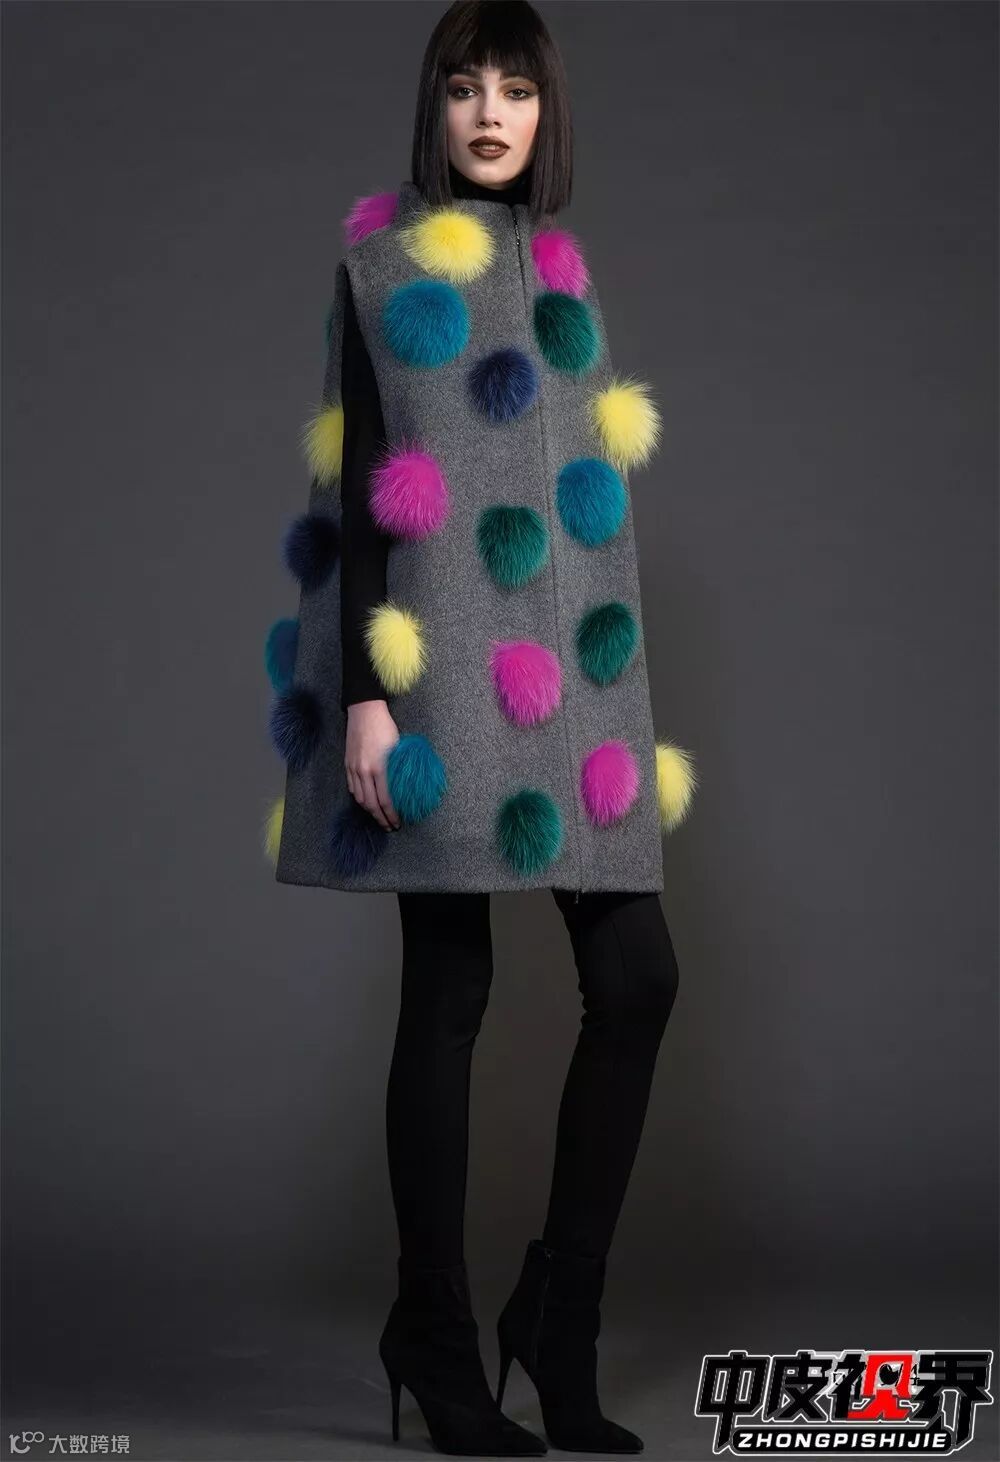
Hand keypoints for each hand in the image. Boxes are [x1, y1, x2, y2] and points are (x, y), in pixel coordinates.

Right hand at [344, 700, 401, 830]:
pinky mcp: (348, 764)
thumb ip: (398, 769)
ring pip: (360, 798)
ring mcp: (354, 769)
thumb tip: (407, 786)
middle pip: (371, 804)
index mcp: (380, 768)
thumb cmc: (385, 727)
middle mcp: (364, 771)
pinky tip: (366, 801)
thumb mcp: (398, 748)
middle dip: (380, 818)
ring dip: (369, 811)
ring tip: (378, 817)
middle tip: (389, 826)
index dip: (391, 814)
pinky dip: (360, 798)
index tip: (398, 822)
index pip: (386, 800)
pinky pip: (353, 788)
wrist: (364, 711)